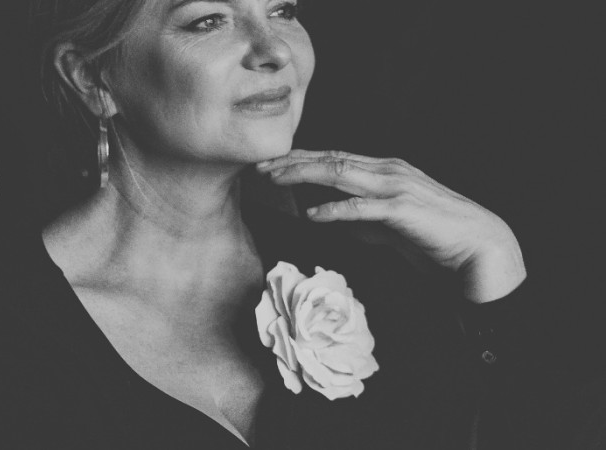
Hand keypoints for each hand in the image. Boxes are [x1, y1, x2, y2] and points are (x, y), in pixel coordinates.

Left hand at [256, 150, 526, 303]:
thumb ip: (360, 219)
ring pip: (341, 174)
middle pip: (331, 160)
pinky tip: (311, 215)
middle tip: (261, 165)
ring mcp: (395, 187)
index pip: (335, 159)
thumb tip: (329, 219)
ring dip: (304, 175)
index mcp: (385, 170)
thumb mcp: (389, 226)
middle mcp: (388, 171)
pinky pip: (361, 207)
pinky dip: (334, 210)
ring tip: (275, 179)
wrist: (478, 247)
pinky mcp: (403, 209)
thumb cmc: (434, 236)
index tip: (273, 165)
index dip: (301, 160)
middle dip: (293, 162)